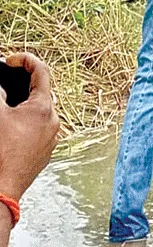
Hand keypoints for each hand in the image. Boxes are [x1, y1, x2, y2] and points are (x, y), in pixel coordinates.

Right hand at [0, 53, 59, 201]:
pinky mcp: (45, 152)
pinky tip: (10, 130)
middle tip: (5, 80)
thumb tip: (1, 88)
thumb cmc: (1, 151)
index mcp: (43, 107)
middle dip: (21, 85)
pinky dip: (24, 124)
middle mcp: (53, 121)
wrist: (3, 187)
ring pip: (38, 113)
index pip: (41, 71)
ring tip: (6, 109)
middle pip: (39, 93)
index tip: (10, 60)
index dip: (26, 59)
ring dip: (22, 106)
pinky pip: (37, 130)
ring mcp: (51, 138)